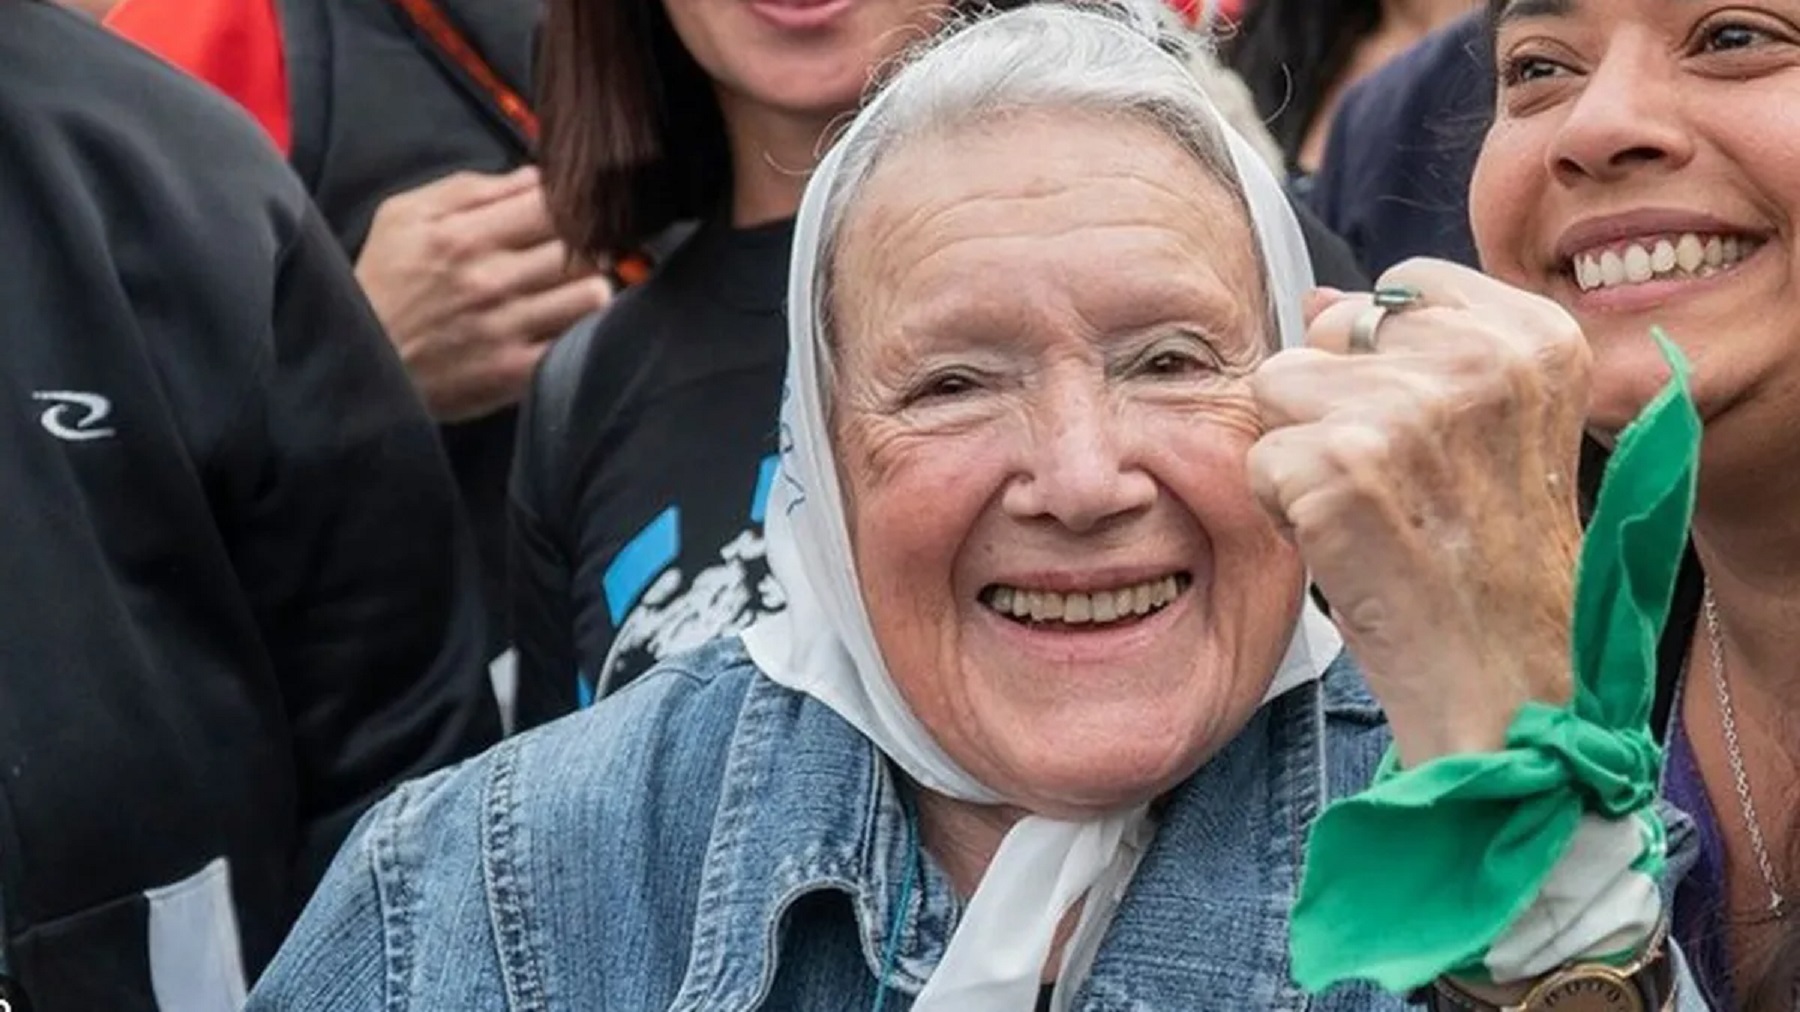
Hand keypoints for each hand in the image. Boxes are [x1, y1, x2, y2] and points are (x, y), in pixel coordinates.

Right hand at [355, 167, 613, 421]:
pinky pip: (576, 342)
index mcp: (464, 235)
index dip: (573, 205)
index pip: (552, 206)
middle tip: (580, 250)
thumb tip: (535, 177)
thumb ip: (470, 189)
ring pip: (591, 294)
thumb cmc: (383, 282)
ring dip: (591, 287)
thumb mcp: (404, 216)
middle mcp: (489, 281)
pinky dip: (581, 329)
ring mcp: (505, 329)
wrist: (358, 365)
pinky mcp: (514, 372)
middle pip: (580, 248)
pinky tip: (565, 322)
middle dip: (587, 245)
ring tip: (574, 287)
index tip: (572, 212)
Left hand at [1247, 259, 1591, 767]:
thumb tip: (1317, 298)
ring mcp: (1410, 408)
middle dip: (1335, 403)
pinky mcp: (1341, 465)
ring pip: (1280, 386)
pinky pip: (1258, 457)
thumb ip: (1418, 350)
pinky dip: (1280, 508)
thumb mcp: (1495, 432)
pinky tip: (1346, 547)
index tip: (1425, 437)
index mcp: (1536, 337)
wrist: (1502, 686)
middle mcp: (1481, 358)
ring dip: (1301, 454)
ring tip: (1370, 515)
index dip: (1385, 361)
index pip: (1403, 287)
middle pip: (1331, 330)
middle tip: (1396, 488)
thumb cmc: (1493, 567)